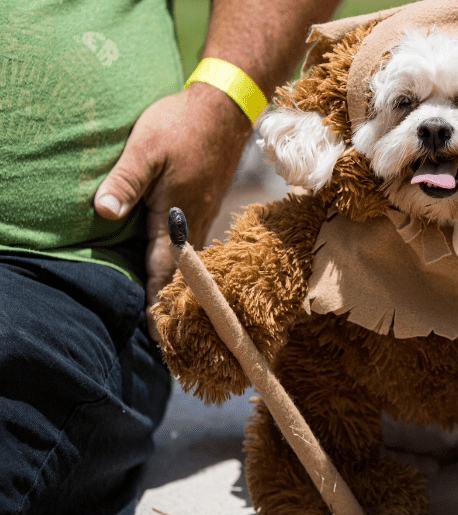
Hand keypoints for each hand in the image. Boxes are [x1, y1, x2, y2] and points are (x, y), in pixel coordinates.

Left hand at [94, 82, 251, 338]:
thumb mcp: (145, 148)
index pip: (163, 266)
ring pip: (191, 257)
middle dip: (172, 300)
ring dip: (181, 283)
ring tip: (172, 308)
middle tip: (165, 332)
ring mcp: (204, 212)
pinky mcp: (208, 203)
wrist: (225, 109)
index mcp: (175, 212)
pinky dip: (188, 262)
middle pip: (181, 270)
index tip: (156, 330)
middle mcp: (193, 219)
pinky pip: (197, 242)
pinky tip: (182, 266)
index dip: (157, 298)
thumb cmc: (181, 125)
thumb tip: (103, 213)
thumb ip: (124, 181)